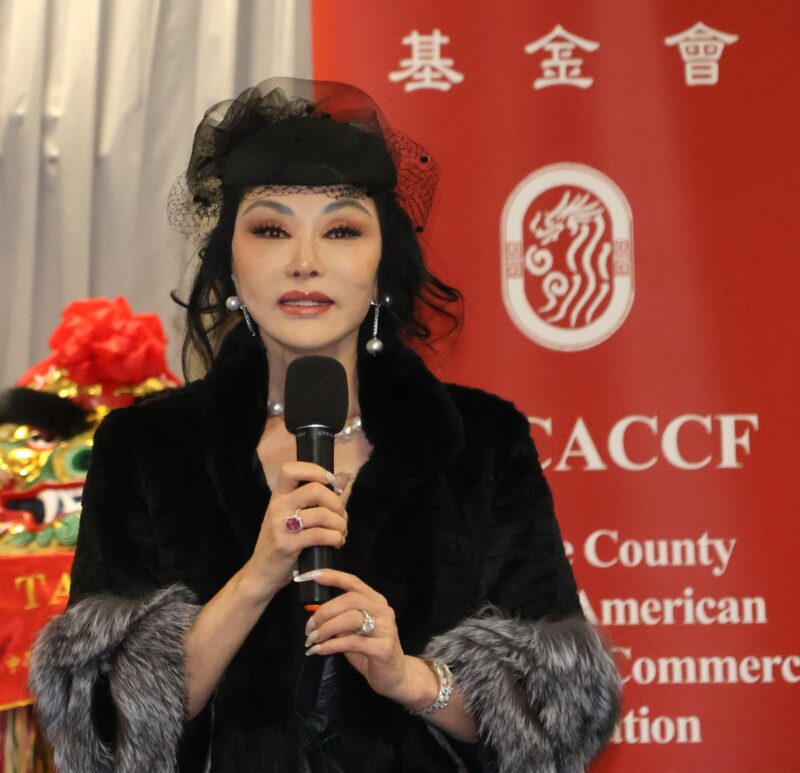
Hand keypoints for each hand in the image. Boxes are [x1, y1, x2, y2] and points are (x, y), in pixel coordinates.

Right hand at [239, 462, 347, 603]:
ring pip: (322, 514)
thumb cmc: (283, 542)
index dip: (315, 471)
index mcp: (279, 495)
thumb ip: (322, 497)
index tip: (331, 483)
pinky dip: (335, 538)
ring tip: (340, 532)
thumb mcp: (296, 516)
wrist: (261, 573)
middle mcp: (277, 506)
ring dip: (340, 524)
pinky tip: (336, 542)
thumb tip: (346, 476)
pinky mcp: (286, 544)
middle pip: (314, 490)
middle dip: (336, 503)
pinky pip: (320, 535)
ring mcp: (280, 525)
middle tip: (341, 515)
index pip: (290, 469)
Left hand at [299, 569, 438, 709]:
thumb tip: (315, 612)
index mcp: (376, 601)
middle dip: (324, 612)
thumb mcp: (354, 631)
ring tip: (312, 640)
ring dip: (326, 629)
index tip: (312, 576)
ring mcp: (386, 629)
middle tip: (309, 628)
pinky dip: (331, 645)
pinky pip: (352, 642)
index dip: (332, 576)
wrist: (395, 676)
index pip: (353, 582)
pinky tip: (319, 650)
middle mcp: (383, 611)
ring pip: (351, 619)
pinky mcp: (383, 648)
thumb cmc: (370, 651)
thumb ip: (340, 619)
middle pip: (350, 600)